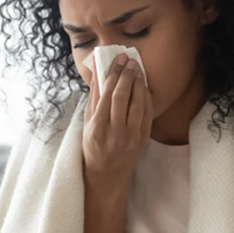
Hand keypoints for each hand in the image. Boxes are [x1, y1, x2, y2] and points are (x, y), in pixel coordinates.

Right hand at [77, 53, 151, 200]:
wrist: (106, 173)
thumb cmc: (92, 146)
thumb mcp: (87, 123)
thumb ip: (94, 98)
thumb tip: (98, 72)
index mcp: (97, 127)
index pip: (106, 95)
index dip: (113, 74)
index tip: (117, 60)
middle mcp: (114, 132)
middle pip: (121, 97)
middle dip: (126, 75)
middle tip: (129, 60)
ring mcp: (131, 136)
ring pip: (137, 104)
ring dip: (138, 84)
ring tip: (137, 69)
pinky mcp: (143, 139)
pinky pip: (147, 114)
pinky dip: (146, 98)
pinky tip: (144, 86)